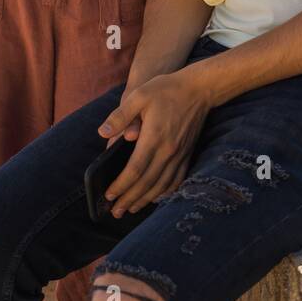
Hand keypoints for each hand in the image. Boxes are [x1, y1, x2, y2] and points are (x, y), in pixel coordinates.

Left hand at [95, 68, 211, 216]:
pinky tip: (155, 198)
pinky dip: (165, 193)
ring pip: (161, 186)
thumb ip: (120, 115)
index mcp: (154, 137)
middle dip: (129, 199)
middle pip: (146, 183)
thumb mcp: (139, 95)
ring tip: (130, 210)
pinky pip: (176, 181)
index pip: (134, 170)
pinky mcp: (187, 155)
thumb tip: (102, 133)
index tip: (108, 194)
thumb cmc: (166, 89)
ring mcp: (180, 155)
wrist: (199, 89)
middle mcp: (168, 151)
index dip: (121, 185)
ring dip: (145, 200)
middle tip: (114, 212)